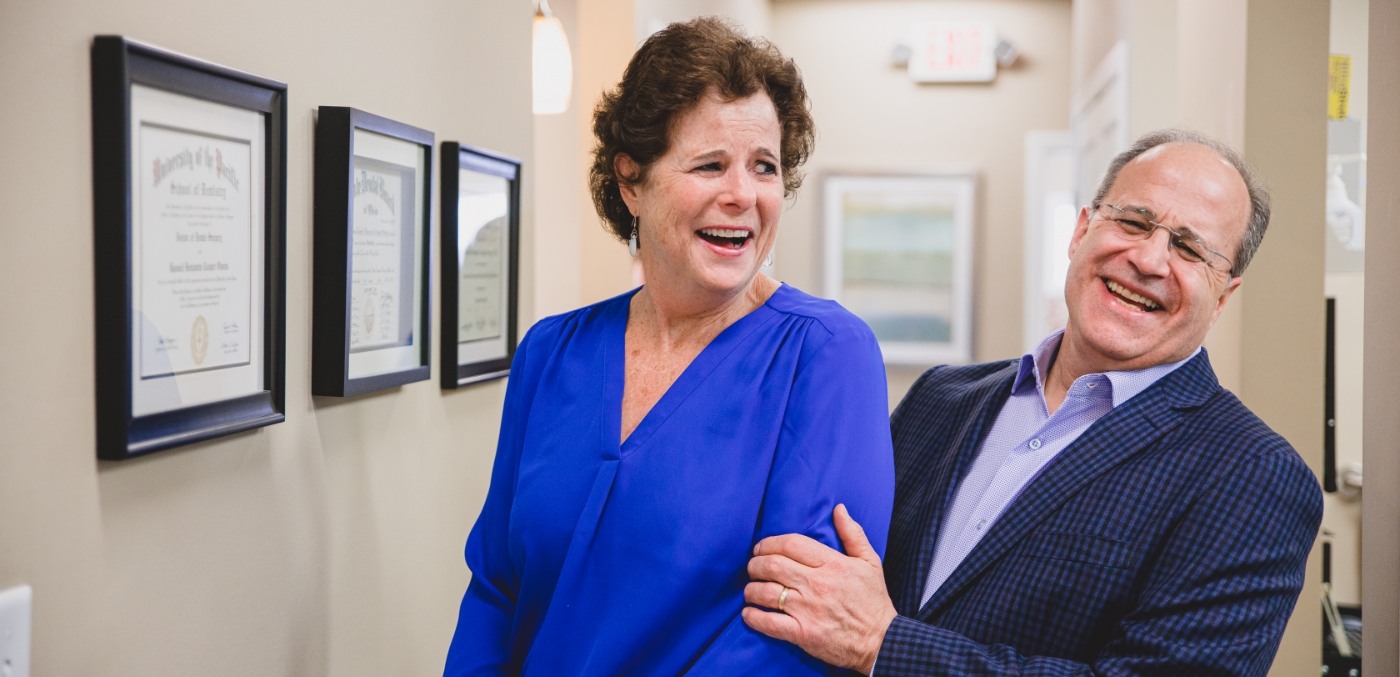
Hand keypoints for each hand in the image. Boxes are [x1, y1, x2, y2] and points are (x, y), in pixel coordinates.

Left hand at [742, 504, 897, 673]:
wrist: (882, 641)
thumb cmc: (874, 601)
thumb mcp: (870, 562)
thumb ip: (853, 534)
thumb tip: (839, 508)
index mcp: (832, 564)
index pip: (791, 544)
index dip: (769, 543)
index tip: (761, 548)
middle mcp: (817, 584)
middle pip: (772, 565)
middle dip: (755, 564)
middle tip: (753, 567)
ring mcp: (808, 610)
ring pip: (766, 592)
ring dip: (751, 589)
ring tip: (751, 590)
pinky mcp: (803, 634)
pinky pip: (768, 623)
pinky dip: (753, 616)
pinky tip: (749, 613)